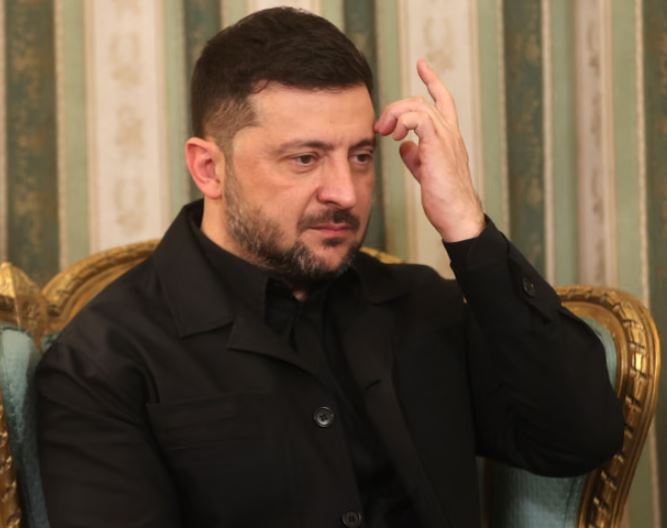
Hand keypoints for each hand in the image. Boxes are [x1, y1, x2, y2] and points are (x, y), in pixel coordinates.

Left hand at [374, 59, 484, 241]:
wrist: (457, 216)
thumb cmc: (443, 199)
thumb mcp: (425, 171)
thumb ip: (415, 156)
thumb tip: (404, 146)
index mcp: (448, 137)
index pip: (442, 100)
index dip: (432, 81)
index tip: (422, 65)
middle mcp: (450, 133)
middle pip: (422, 101)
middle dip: (397, 106)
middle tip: (381, 127)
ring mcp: (446, 138)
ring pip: (418, 106)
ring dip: (395, 114)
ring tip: (385, 132)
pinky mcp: (438, 146)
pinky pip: (419, 118)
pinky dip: (403, 121)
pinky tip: (396, 137)